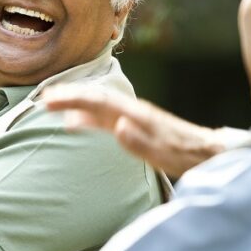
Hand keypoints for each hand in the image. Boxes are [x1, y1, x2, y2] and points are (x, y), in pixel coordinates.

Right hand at [43, 85, 224, 175]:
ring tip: (52, 105)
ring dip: (75, 104)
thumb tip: (118, 126)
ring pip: (98, 106)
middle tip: (43, 98)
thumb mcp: (165, 153)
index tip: (50, 100)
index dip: (72, 99)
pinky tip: (76, 123)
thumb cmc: (186, 155)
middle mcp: (132, 111)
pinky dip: (86, 116)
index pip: (98, 101)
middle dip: (68, 96)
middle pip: (95, 99)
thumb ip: (141, 142)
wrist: (208, 152)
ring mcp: (133, 118)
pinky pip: (104, 117)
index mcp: (136, 115)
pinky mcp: (135, 126)